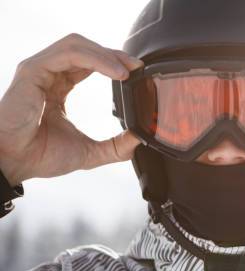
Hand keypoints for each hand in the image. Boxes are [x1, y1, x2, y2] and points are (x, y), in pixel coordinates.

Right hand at [0, 33, 142, 185]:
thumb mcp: (89, 152)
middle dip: (113, 54)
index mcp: (58, 88)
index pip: (88, 63)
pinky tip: (113, 72)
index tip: (136, 71)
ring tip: (126, 70)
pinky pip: (68, 54)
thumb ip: (115, 147)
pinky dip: (95, 59)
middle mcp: (48, 75)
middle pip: (84, 48)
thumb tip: (139, 140)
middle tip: (136, 66)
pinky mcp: (33, 71)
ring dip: (106, 54)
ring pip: (76, 45)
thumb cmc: (40, 155)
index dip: (112, 63)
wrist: (15, 162)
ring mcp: (39, 70)